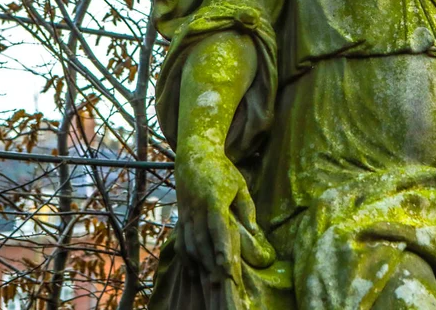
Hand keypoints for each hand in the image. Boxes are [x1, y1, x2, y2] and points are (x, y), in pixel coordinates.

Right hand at [174, 146, 274, 282]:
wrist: (195, 153)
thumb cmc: (222, 169)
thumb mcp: (239, 183)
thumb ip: (247, 207)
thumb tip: (254, 231)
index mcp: (214, 198)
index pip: (218, 226)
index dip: (222, 247)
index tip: (227, 265)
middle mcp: (197, 207)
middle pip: (202, 240)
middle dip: (211, 262)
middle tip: (221, 282)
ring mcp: (187, 211)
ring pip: (190, 242)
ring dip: (199, 262)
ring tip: (210, 280)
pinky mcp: (181, 214)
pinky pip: (181, 239)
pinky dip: (186, 256)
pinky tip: (193, 269)